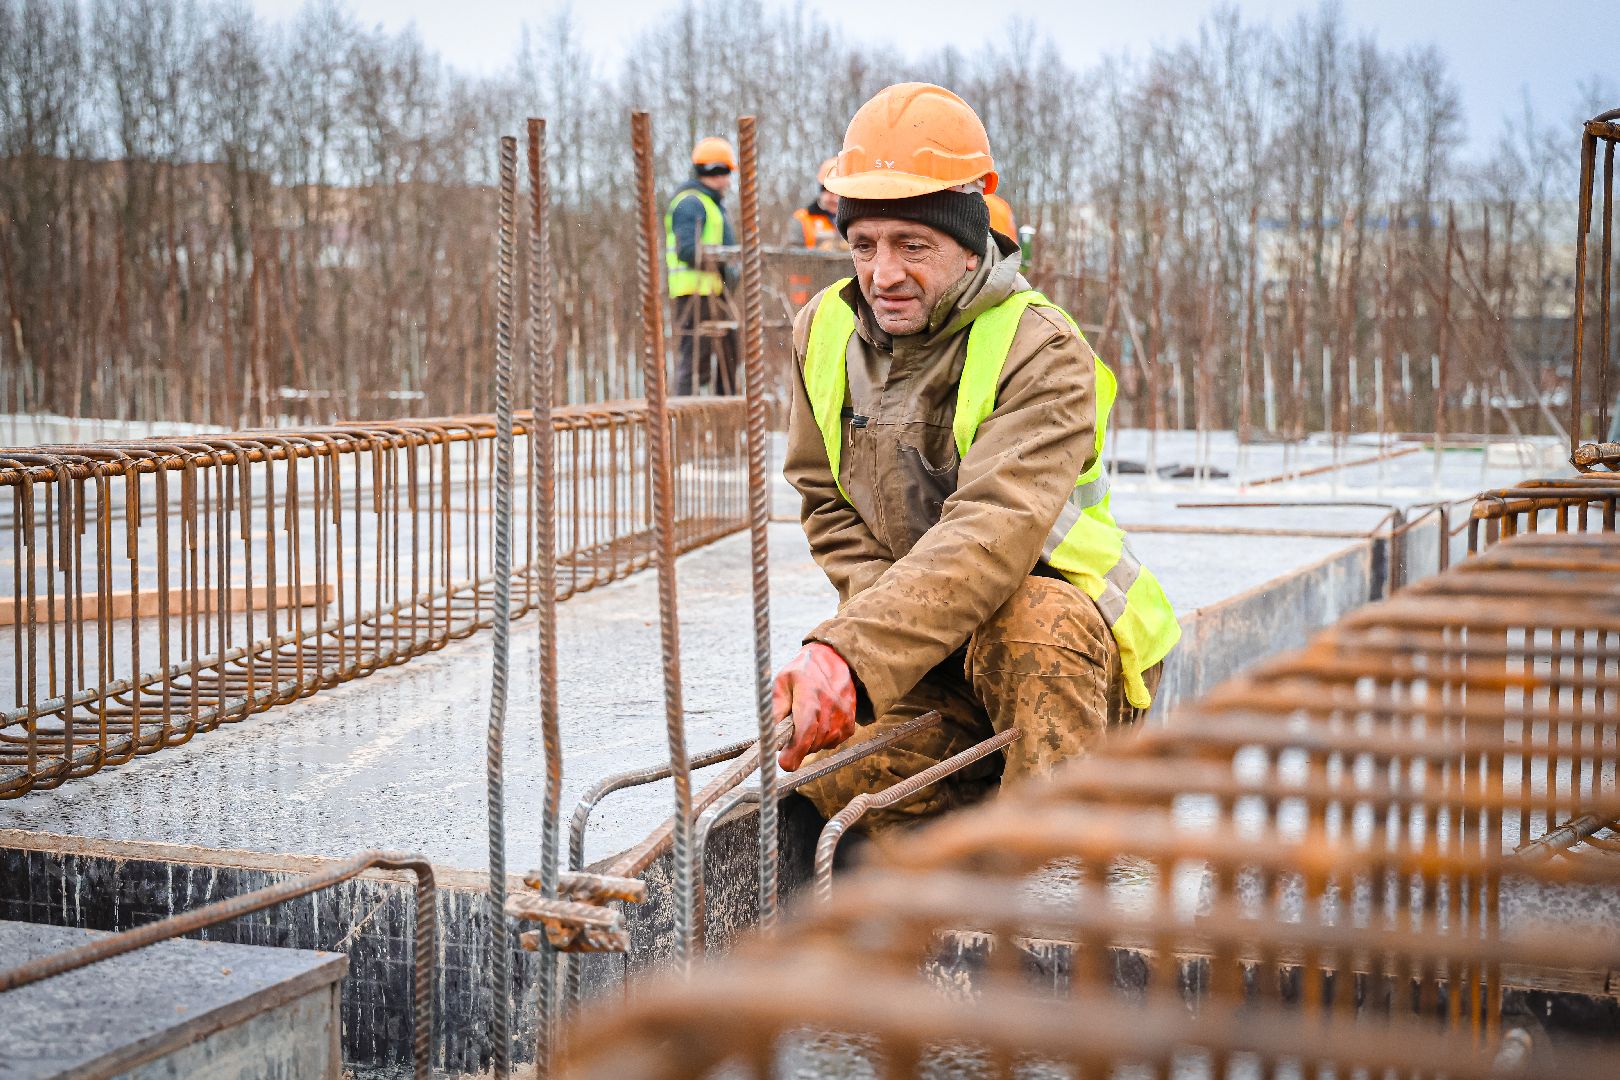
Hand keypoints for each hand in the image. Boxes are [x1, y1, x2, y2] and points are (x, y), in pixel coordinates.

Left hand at [772, 643, 856, 771]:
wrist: (836, 661)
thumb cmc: (804, 671)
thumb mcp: (782, 681)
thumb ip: (776, 708)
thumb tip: (772, 735)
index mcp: (810, 696)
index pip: (805, 731)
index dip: (794, 751)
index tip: (784, 764)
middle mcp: (830, 709)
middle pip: (811, 743)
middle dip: (797, 743)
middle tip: (793, 726)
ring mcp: (843, 718)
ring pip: (821, 746)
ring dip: (810, 740)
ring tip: (808, 719)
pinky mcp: (851, 725)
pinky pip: (832, 743)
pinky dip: (823, 738)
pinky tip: (821, 722)